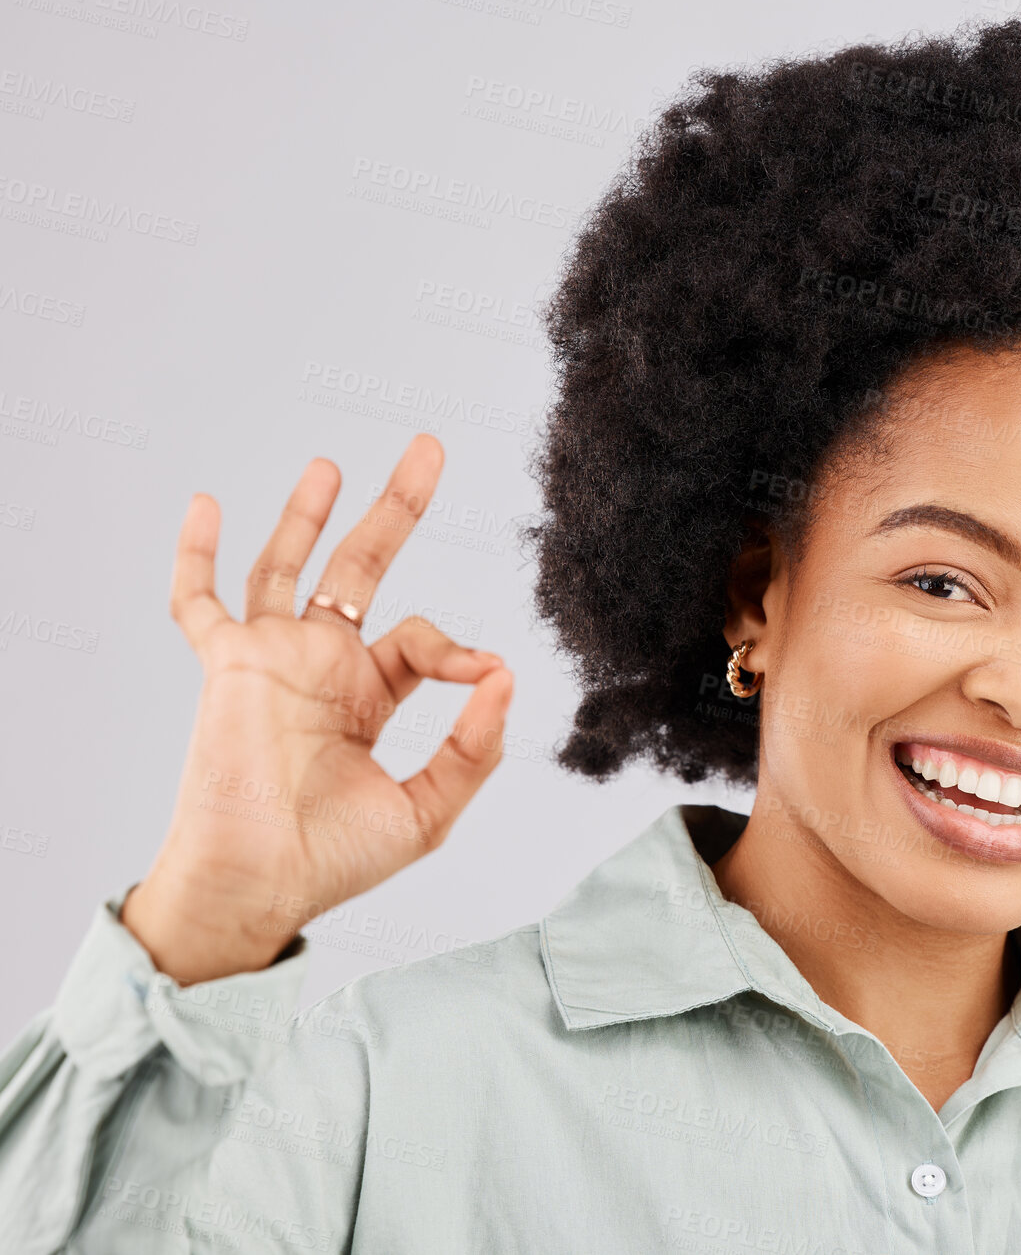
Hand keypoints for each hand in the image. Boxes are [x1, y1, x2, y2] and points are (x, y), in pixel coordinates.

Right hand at [120, 434, 513, 983]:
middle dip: (395, 509)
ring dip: (308, 516)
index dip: (459, 647)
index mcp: (370, 695)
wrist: (259, 886)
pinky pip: (201, 603)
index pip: (424, 641)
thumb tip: (507, 674)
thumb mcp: (428, 807)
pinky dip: (198, 556)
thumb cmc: (336, 858)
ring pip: (288, 568)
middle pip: (363, 568)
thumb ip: (474, 747)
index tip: (484, 671)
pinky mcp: (229, 666)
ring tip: (332, 465)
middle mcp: (323, 667)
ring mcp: (274, 660)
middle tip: (429, 449)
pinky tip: (205, 504)